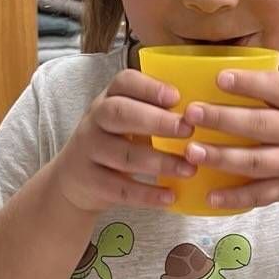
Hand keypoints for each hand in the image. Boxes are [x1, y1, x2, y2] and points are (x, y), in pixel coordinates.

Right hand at [54, 68, 195, 213]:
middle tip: (189, 130)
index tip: (176, 97)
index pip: (123, 82)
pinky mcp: (89, 182)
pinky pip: (120, 188)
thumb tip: (204, 112)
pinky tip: (170, 196)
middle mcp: (94, 120)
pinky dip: (147, 194)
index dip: (149, 87)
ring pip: (124, 155)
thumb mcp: (127, 120)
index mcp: (109, 98)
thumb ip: (154, 112)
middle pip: (120, 113)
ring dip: (160, 162)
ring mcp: (88, 151)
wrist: (75, 179)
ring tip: (189, 169)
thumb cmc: (115, 142)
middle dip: (157, 121)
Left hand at [182, 68, 278, 212]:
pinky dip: (235, 197)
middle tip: (192, 113)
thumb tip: (226, 71)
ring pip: (255, 161)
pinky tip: (210, 196)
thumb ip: (277, 94)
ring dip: (221, 157)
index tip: (221, 76)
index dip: (250, 82)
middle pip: (259, 125)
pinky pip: (259, 195)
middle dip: (223, 118)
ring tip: (192, 151)